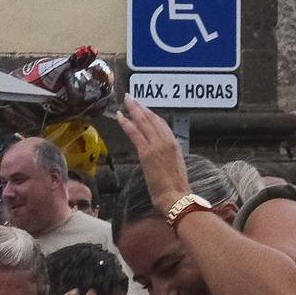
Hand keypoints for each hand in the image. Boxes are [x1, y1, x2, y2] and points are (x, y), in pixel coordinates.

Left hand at [111, 96, 191, 216]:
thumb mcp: (176, 167)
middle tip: (131, 98)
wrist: (176, 197)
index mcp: (175, 144)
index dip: (150, 114)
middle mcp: (167, 141)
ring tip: (125, 100)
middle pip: (152, 118)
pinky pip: (135, 133)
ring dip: (133, 109)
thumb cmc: (176, 188)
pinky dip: (127, 123)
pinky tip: (119, 116)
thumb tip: (162, 156)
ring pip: (143, 122)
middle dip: (140, 106)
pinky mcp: (147, 153)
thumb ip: (169, 157)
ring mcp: (157, 146)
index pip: (161, 123)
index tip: (142, 107)